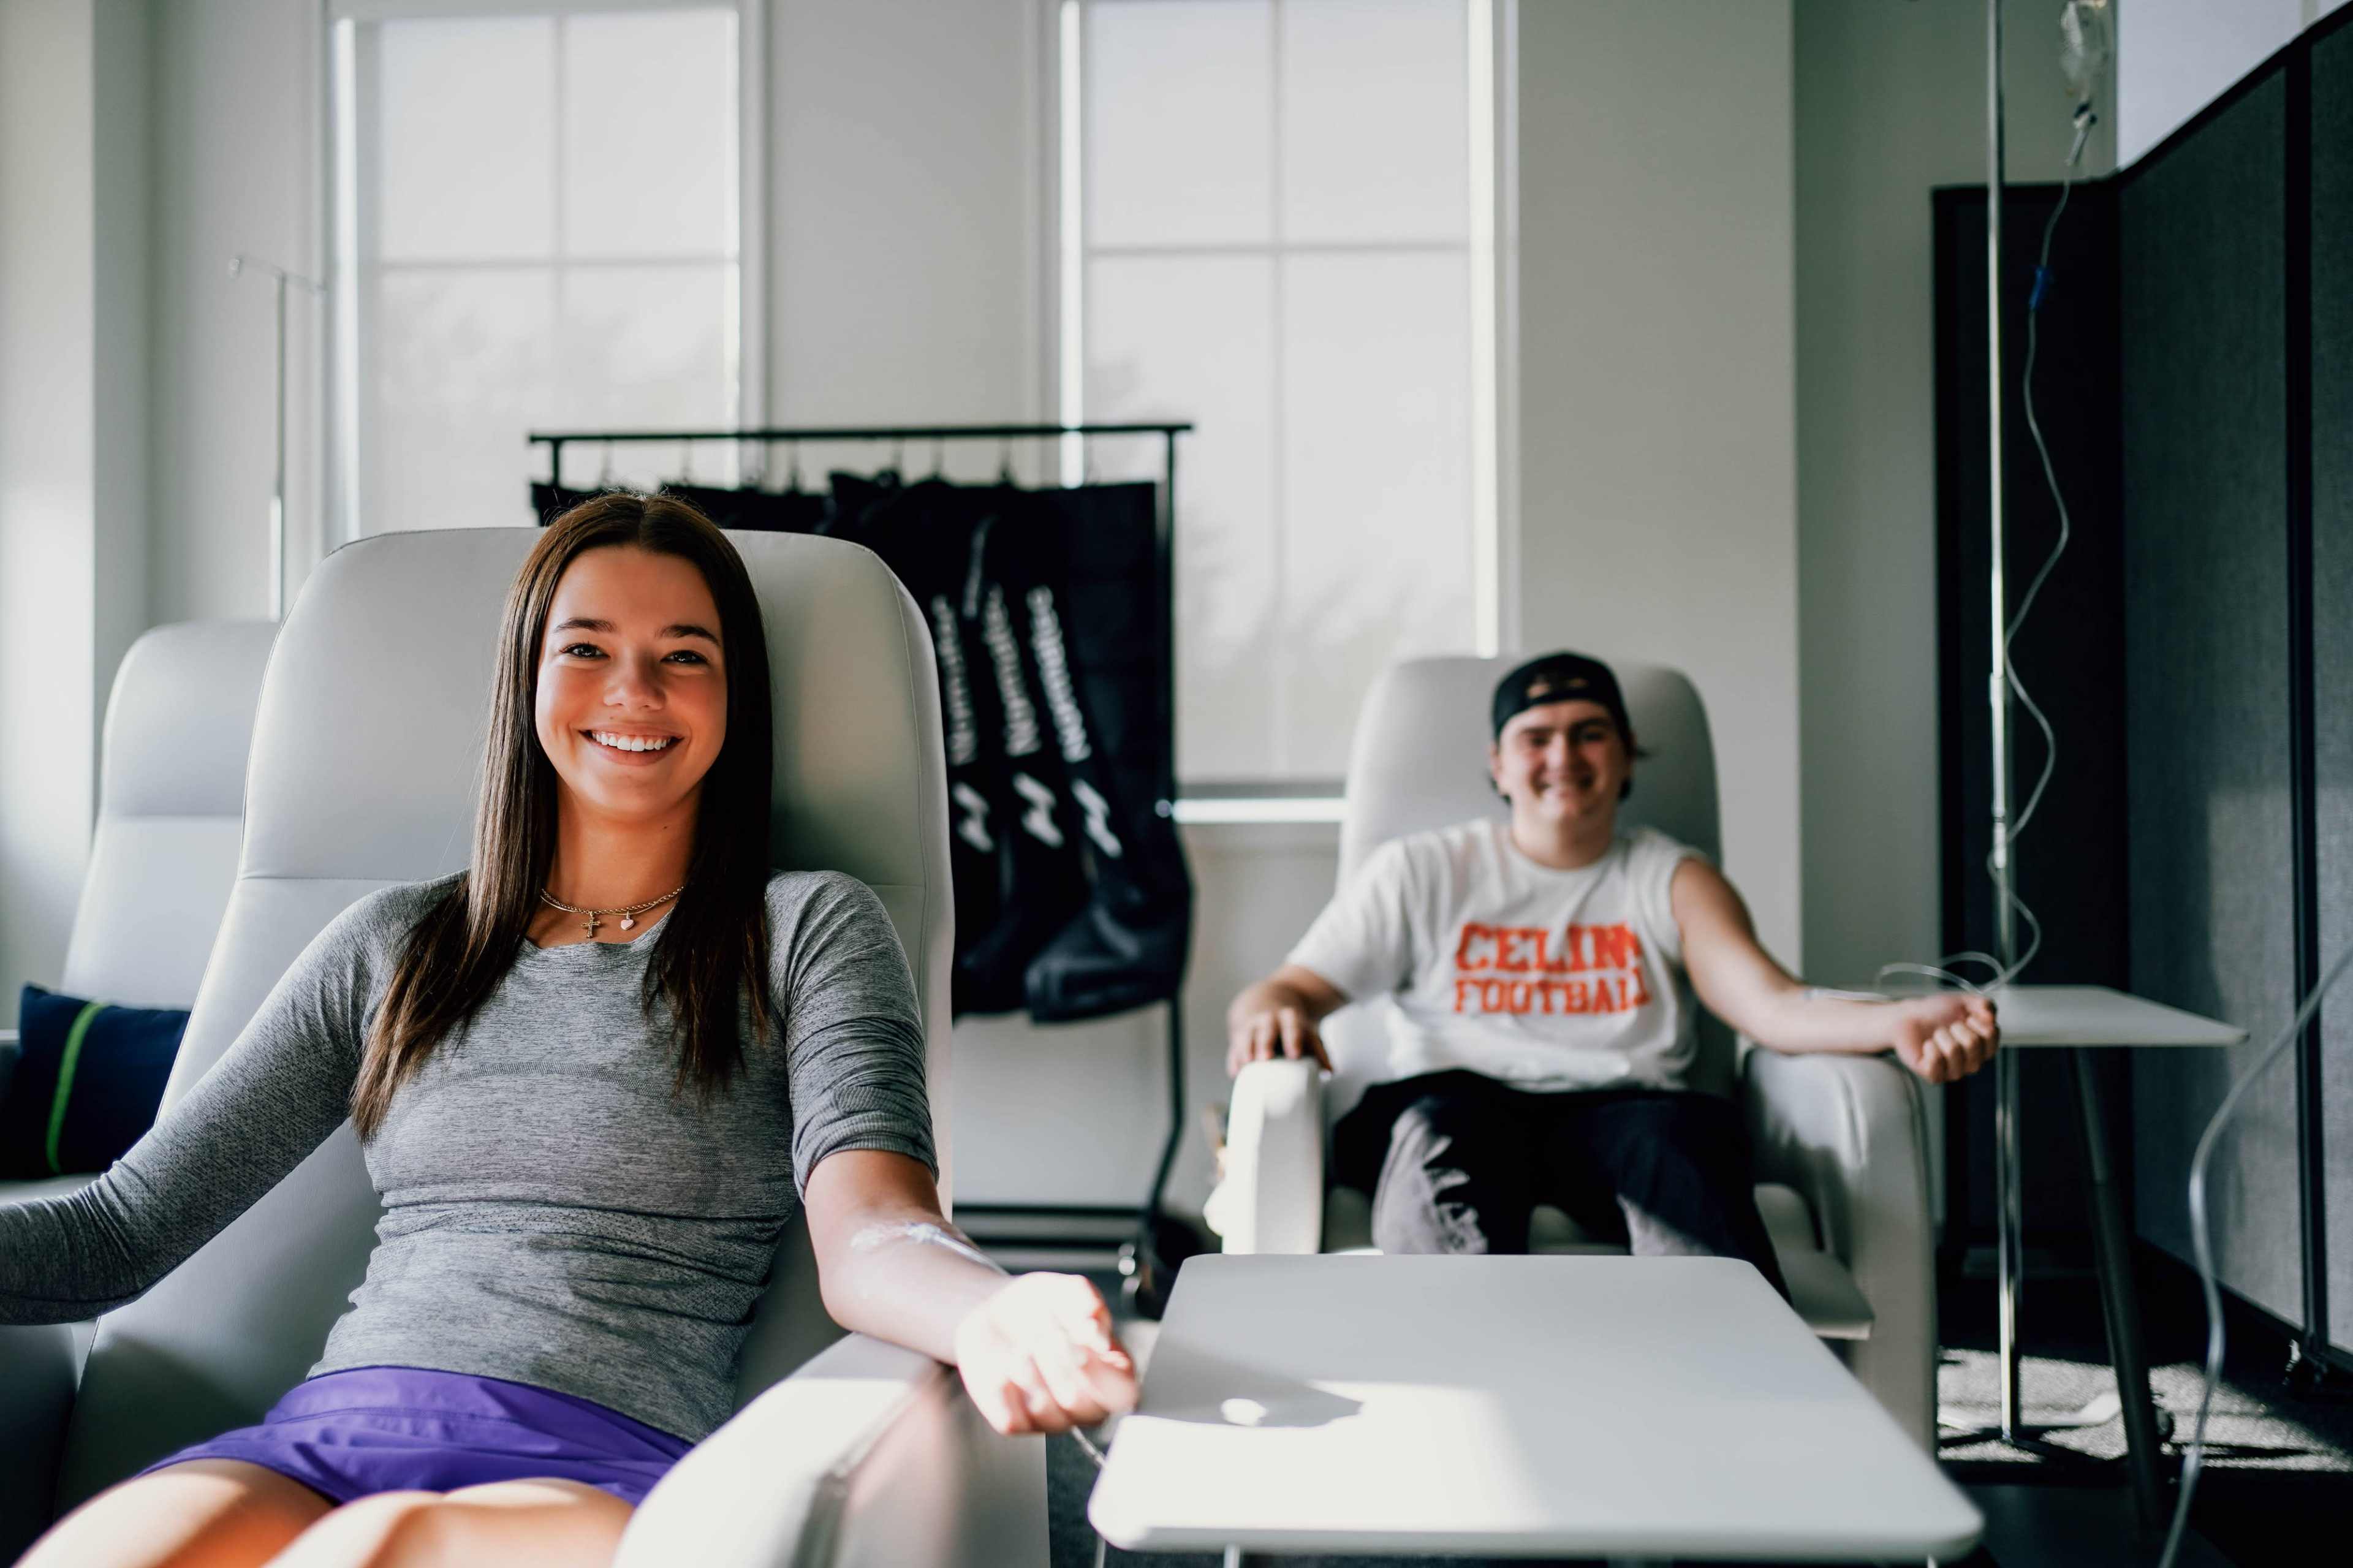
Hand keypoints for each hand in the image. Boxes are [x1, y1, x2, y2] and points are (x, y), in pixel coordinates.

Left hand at [953, 1273, 1137, 1435]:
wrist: (993, 1313)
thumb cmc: (1040, 1306)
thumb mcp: (1067, 1290)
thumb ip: (1089, 1304)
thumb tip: (1099, 1335)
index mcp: (1110, 1371)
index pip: (1123, 1394)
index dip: (1100, 1372)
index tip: (1079, 1343)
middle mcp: (1086, 1402)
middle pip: (1079, 1402)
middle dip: (1056, 1361)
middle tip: (1044, 1332)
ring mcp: (1051, 1417)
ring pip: (1043, 1410)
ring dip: (1027, 1367)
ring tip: (1023, 1344)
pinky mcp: (1016, 1423)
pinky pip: (1011, 1418)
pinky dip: (1002, 1384)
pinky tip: (1004, 1365)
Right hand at [1226, 1002, 1331, 1076]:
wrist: (1264, 1000)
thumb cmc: (1290, 1026)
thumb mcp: (1306, 1031)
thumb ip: (1318, 1050)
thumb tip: (1330, 1071)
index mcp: (1289, 1018)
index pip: (1293, 1027)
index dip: (1293, 1040)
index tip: (1294, 1055)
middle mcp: (1269, 1020)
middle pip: (1267, 1030)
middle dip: (1265, 1044)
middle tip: (1266, 1059)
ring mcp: (1252, 1026)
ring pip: (1247, 1036)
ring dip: (1247, 1049)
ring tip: (1247, 1064)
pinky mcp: (1238, 1035)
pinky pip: (1235, 1047)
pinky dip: (1235, 1059)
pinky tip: (1236, 1071)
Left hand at [1890, 993, 1998, 1083]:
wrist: (1909, 1018)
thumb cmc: (1937, 1013)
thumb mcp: (1964, 1001)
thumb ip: (1984, 1004)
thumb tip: (1991, 1016)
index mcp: (1984, 1047)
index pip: (1992, 1034)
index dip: (1976, 1020)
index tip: (1967, 1017)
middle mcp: (1973, 1062)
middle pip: (1973, 1043)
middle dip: (1955, 1027)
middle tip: (1947, 1027)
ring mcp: (1955, 1071)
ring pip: (1953, 1050)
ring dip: (1941, 1035)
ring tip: (1936, 1035)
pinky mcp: (1935, 1076)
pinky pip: (1936, 1061)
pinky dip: (1929, 1047)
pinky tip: (1928, 1045)